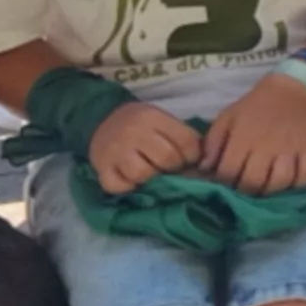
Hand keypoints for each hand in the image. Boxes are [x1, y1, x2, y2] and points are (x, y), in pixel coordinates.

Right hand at [86, 101, 203, 194]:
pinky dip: (127, 188)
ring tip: (150, 173)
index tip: (187, 159)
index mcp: (152, 117)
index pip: (186, 141)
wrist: (103, 120)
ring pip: (142, 174)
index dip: (192, 155)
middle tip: (169, 168)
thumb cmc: (142, 125)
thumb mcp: (163, 121)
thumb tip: (204, 164)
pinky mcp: (101, 168)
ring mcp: (115, 151)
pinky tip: (131, 179)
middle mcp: (133, 132)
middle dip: (173, 167)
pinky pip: (119, 187)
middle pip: (166, 158)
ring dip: (150, 179)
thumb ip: (183, 138)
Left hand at [201, 70, 305, 194]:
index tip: (226, 179)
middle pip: (254, 182)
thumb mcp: (227, 118)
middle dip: (246, 190)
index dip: (224, 181)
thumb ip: (212, 143)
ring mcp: (290, 149)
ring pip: (281, 182)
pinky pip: (305, 176)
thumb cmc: (253, 108)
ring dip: (271, 190)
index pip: (229, 171)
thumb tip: (205, 169)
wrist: (288, 92)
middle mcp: (267, 145)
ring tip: (265, 185)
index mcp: (243, 137)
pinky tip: (288, 181)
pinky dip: (297, 184)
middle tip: (245, 185)